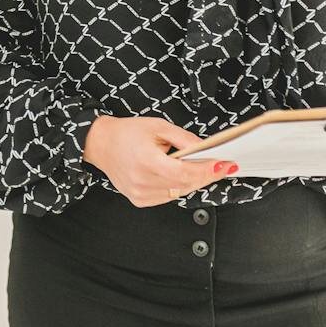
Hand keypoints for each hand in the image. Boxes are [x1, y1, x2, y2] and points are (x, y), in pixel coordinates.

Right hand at [82, 115, 239, 207]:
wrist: (101, 144)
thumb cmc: (127, 133)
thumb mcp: (158, 126)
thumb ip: (184, 139)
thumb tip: (207, 149)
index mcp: (147, 161)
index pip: (185, 173)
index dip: (208, 170)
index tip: (225, 165)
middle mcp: (143, 181)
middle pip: (186, 184)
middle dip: (206, 175)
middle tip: (220, 166)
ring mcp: (141, 193)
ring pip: (179, 193)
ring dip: (193, 181)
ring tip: (198, 168)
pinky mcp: (140, 200)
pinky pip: (169, 197)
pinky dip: (178, 187)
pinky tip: (176, 175)